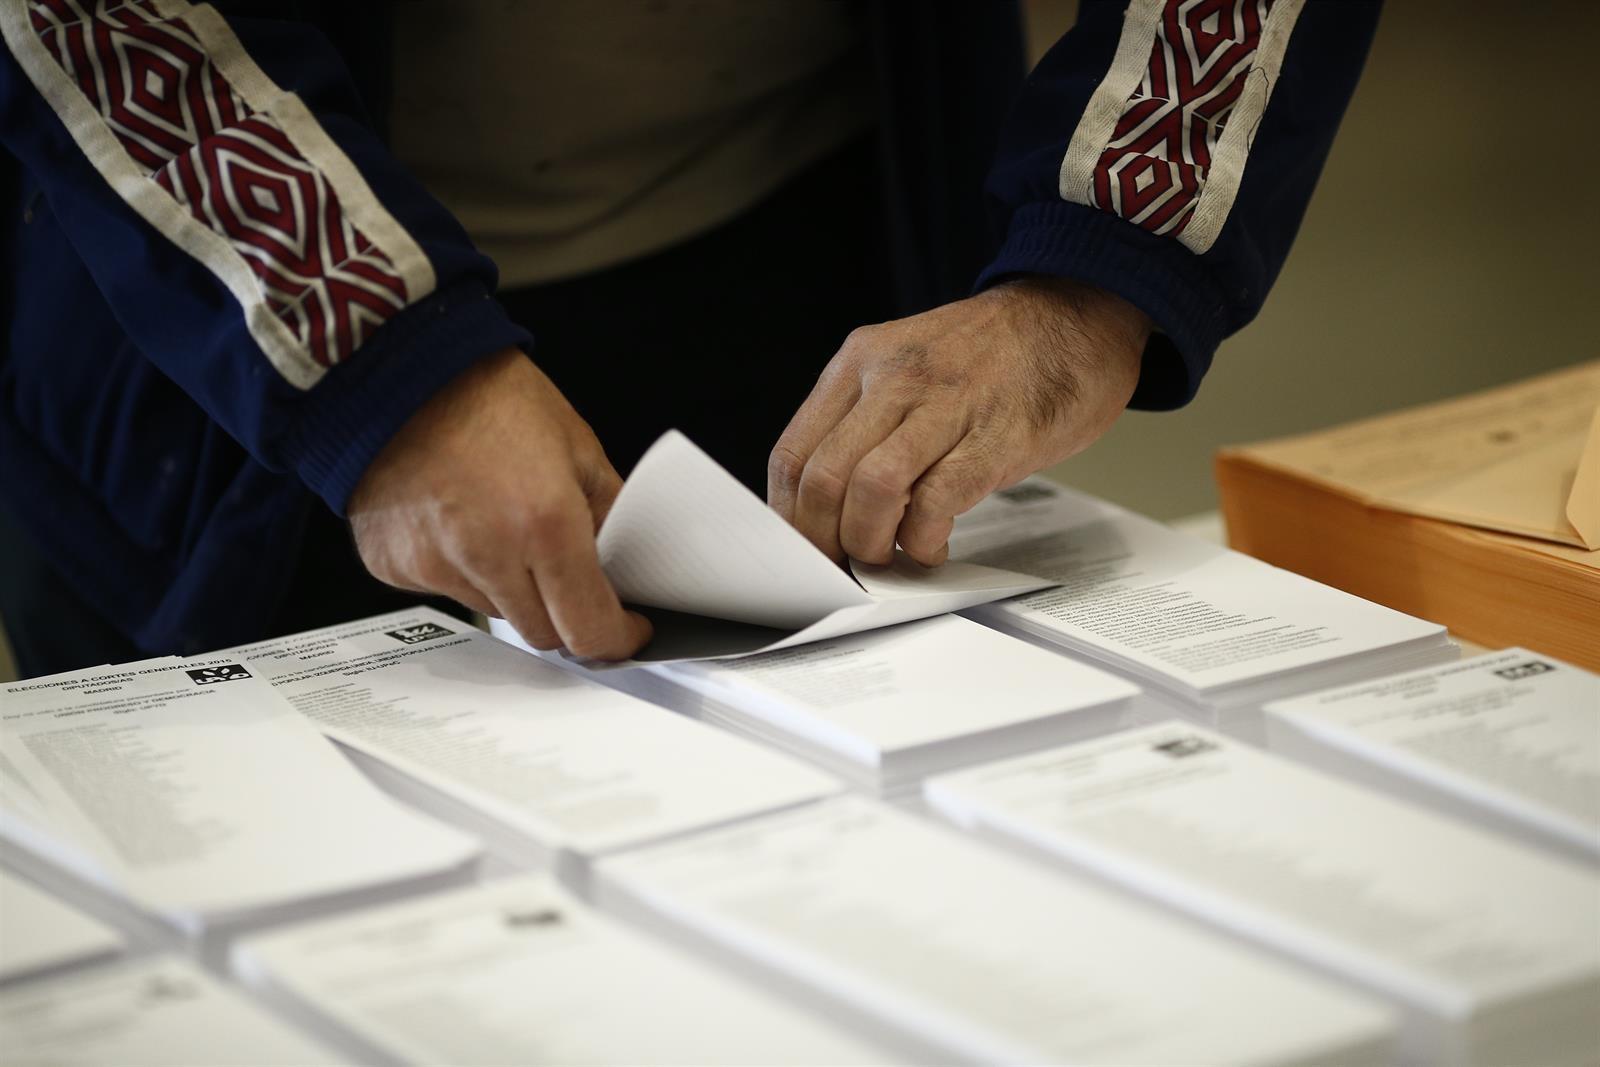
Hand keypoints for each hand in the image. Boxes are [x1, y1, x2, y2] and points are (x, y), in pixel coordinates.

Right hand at [349, 347, 650, 659]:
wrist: (402, 372)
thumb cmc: (488, 396)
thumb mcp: (577, 447)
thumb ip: (608, 516)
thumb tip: (625, 566)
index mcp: (544, 524)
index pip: (589, 628)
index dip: (616, 638)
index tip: (625, 630)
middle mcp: (487, 554)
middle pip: (544, 634)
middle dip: (567, 614)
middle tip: (569, 572)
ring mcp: (434, 565)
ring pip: (497, 613)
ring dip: (515, 591)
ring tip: (504, 527)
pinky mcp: (394, 566)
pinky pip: (447, 592)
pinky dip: (465, 572)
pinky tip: (461, 523)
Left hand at [768, 277, 1149, 564]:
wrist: (1075, 315)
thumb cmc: (991, 355)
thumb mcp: (906, 364)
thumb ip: (864, 421)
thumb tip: (826, 504)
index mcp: (860, 360)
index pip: (793, 454)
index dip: (790, 518)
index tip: (803, 550)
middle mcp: (894, 377)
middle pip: (824, 478)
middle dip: (824, 542)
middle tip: (843, 566)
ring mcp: (946, 404)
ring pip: (871, 490)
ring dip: (871, 543)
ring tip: (889, 557)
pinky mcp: (996, 436)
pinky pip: (936, 502)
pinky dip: (924, 541)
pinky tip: (932, 546)